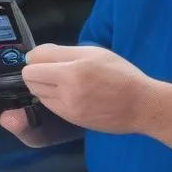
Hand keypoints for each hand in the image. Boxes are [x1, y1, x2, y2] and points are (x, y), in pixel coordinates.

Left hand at [21, 44, 154, 134]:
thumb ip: (62, 52)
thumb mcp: (95, 53)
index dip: (37, 57)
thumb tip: (34, 55)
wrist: (141, 105)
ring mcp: (68, 107)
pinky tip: (71, 95)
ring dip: (44, 86)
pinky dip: (54, 98)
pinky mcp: (71, 119)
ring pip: (38, 93)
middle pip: (30, 78)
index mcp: (74, 69)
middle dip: (37, 72)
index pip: (34, 61)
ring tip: (65, 83)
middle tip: (54, 70)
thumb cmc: (121, 74)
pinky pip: (50, 105)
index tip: (46, 58)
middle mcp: (67, 90)